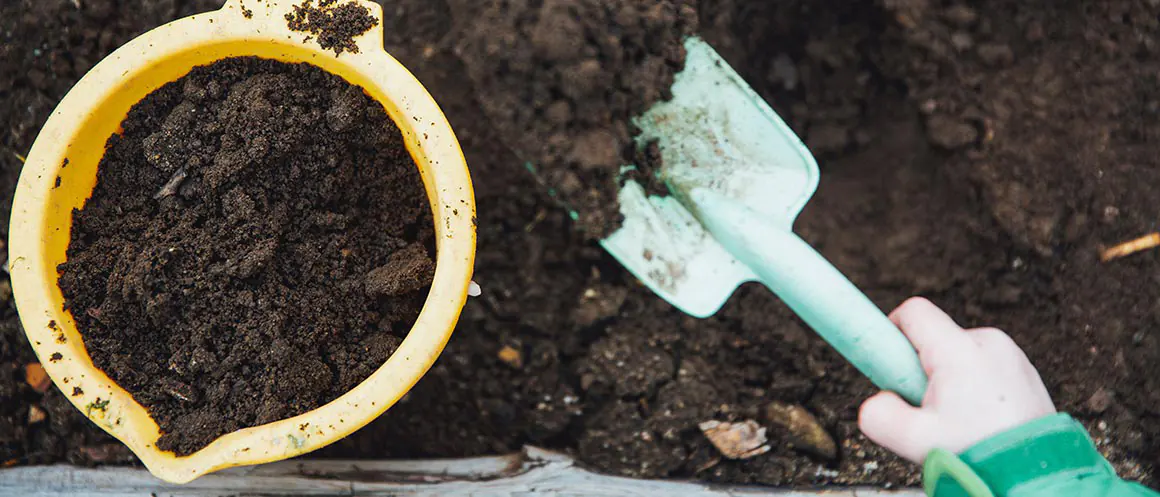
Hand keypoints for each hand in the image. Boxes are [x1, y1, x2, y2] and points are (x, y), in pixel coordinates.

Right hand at [858, 298, 1056, 462]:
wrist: (1035, 473)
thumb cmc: (981, 454)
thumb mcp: (914, 440)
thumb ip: (878, 415)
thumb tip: (876, 402)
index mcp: (960, 350)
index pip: (913, 313)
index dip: (890, 331)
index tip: (887, 363)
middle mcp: (988, 342)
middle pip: (934, 338)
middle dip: (920, 370)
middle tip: (927, 410)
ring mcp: (1010, 355)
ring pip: (958, 355)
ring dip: (948, 381)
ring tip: (958, 421)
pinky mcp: (1023, 370)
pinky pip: (982, 367)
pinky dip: (973, 388)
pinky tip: (979, 420)